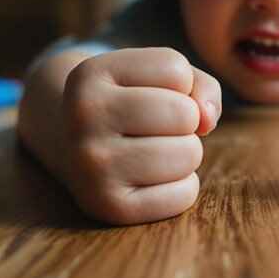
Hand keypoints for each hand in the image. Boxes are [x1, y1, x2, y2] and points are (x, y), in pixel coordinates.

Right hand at [57, 48, 221, 223]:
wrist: (70, 146)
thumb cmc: (128, 103)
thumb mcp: (153, 76)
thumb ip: (198, 84)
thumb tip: (208, 121)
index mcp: (88, 76)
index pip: (175, 69)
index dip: (178, 82)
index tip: (147, 91)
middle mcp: (82, 120)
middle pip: (186, 114)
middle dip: (186, 120)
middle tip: (155, 126)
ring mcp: (92, 167)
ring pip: (189, 154)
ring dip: (185, 152)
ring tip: (154, 150)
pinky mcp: (111, 208)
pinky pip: (184, 194)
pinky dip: (182, 185)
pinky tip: (153, 178)